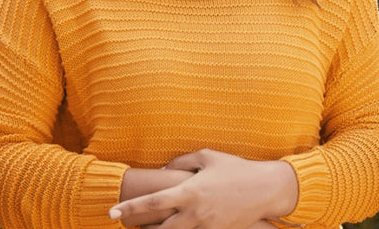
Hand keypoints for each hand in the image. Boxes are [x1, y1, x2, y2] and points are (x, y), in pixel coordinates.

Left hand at [109, 149, 297, 228]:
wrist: (267, 190)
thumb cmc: (237, 169)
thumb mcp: (208, 156)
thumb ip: (181, 163)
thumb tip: (162, 170)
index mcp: (189, 192)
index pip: (151, 203)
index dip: (129, 209)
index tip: (111, 213)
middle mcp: (194, 213)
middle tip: (129, 226)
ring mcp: (206, 227)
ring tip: (150, 228)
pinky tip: (178, 227)